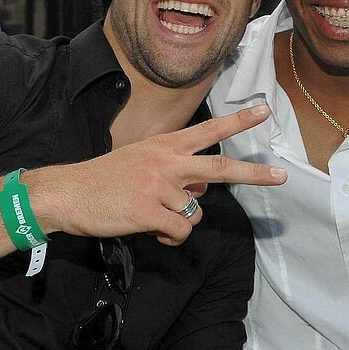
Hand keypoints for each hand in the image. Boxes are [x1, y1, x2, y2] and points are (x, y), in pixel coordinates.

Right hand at [31, 106, 286, 246]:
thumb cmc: (103, 179)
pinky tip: (153, 232)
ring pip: (196, 211)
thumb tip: (202, 189)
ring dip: (180, 221)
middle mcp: (166, 162)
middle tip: (281, 175)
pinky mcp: (150, 212)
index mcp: (163, 145)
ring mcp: (159, 187)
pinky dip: (171, 238)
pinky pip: (180, 231)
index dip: (238, 121)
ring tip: (155, 219)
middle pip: (220, 167)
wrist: (67, 194)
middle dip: (254, 172)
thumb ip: (174, 170)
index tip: (263, 111)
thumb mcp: (140, 162)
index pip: (208, 130)